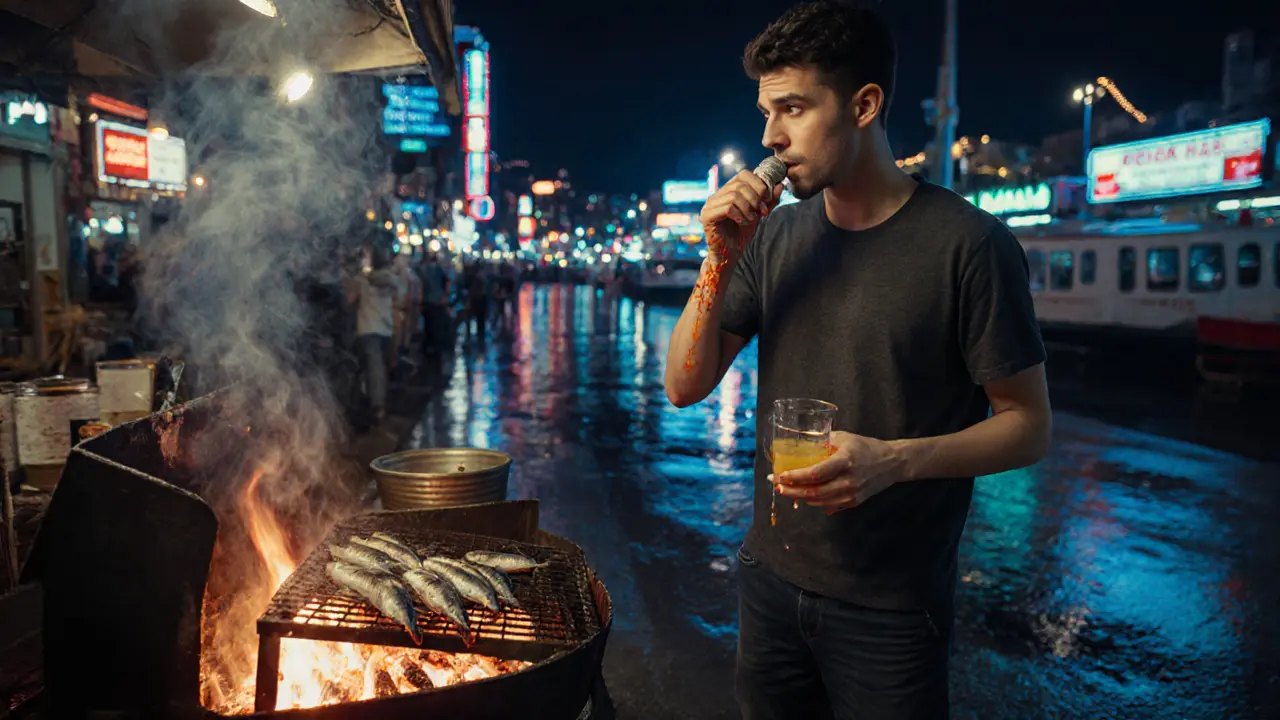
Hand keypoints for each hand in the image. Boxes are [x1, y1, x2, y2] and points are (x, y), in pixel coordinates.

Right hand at [699, 170, 784, 264]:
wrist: (730, 255)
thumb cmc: (741, 234)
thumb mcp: (758, 214)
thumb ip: (768, 201)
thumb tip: (780, 185)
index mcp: (727, 191)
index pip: (743, 174)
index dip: (759, 184)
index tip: (767, 199)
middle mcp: (717, 195)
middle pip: (740, 185)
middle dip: (755, 198)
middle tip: (762, 212)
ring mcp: (710, 205)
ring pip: (734, 196)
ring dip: (748, 209)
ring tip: (751, 220)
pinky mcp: (707, 216)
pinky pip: (727, 208)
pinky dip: (740, 215)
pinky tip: (742, 223)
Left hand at [771, 431, 906, 513]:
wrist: (892, 463)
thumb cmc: (865, 447)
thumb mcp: (844, 438)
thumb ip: (823, 443)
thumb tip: (799, 448)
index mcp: (845, 461)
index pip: (816, 473)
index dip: (796, 476)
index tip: (780, 475)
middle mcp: (849, 481)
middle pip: (814, 492)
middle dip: (791, 490)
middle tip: (777, 485)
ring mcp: (852, 494)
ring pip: (819, 502)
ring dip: (799, 497)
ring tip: (786, 490)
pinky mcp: (853, 502)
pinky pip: (828, 506)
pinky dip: (813, 501)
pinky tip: (802, 495)